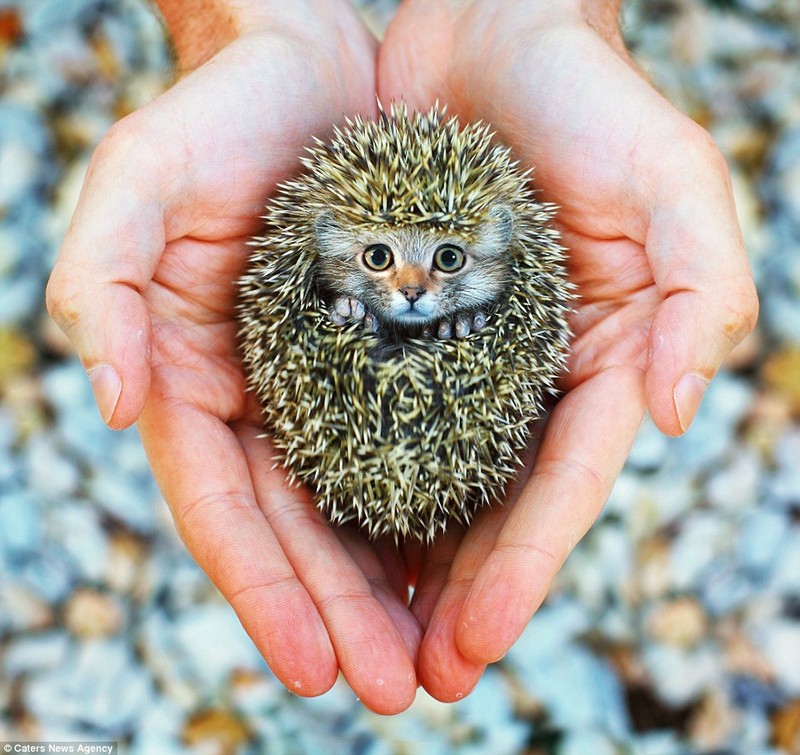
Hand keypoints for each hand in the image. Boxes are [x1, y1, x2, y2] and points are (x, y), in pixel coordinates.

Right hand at [46, 1, 422, 713]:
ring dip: (392, 585)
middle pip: (297, 530)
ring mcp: (326, 380)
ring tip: (442, 657)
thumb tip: (104, 397)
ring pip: (359, 505)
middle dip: (341, 614)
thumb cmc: (217, 116)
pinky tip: (470, 558)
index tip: (318, 669)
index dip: (263, 593)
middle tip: (397, 691)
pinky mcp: (388, 351)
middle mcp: (260, 395)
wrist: (304, 64)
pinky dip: (434, 507)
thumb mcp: (140, 181)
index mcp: (191, 377)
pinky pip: (413, 444)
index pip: (222, 511)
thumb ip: (101, 282)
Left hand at [378, 0, 758, 700]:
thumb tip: (678, 412)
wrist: (490, 31)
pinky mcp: (388, 325)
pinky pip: (360, 416)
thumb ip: (698, 290)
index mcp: (598, 357)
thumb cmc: (588, 98)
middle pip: (490, 506)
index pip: (564, 484)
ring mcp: (454, 356)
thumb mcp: (672, 178)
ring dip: (393, 565)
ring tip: (361, 643)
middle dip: (456, 595)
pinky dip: (344, 481)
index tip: (479, 640)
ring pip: (421, 481)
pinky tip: (317, 539)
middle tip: (414, 680)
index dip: (525, 566)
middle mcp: (525, 373)